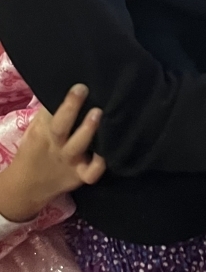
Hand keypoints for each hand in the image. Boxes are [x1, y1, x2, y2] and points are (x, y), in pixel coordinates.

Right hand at [0, 85, 103, 222]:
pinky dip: (101, 162)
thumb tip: (68, 87)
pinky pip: (92, 172)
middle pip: (60, 127)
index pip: (50, 112)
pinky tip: (110, 150)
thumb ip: (49, 114)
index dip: (65, 100)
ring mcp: (69, 160)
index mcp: (42, 131)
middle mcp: (56, 145)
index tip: (79, 86)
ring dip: (88, 130)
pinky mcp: (81, 175)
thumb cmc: (37, 149)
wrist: (28, 186)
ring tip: (99, 114)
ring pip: (77, 146)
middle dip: (71, 108)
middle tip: (83, 91)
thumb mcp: (35, 130)